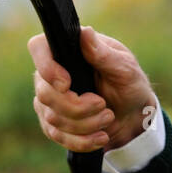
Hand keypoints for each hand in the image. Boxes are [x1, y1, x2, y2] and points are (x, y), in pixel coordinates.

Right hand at [28, 26, 157, 152]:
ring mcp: (49, 99)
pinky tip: (101, 137)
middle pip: (45, 93)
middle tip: (103, 105)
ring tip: (108, 117)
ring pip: (52, 117)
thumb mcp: (124, 68)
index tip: (67, 84)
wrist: (133, 115)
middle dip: (78, 107)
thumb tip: (85, 32)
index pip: (38, 48)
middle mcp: (52, 73)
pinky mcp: (52, 122)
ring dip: (85, 124)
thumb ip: (104, 54)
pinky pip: (56, 135)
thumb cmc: (129, 84)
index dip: (46, 68)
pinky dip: (82, 140)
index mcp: (68, 50)